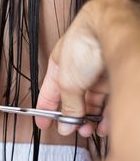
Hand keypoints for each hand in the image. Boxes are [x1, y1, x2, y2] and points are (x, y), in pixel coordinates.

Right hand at [36, 2, 109, 136]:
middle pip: (73, 99)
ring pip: (93, 102)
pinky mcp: (117, 75)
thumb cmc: (84, 43)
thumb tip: (66, 122)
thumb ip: (67, 104)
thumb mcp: (67, 81)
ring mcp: (98, 73)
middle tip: (73, 130)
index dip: (46, 110)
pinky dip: (107, 115)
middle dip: (72, 118)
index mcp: (60, 66)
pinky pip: (110, 100)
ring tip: (89, 130)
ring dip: (90, 119)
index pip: (50, 93)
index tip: (44, 124)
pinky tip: (104, 125)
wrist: (111, 29)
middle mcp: (79, 70)